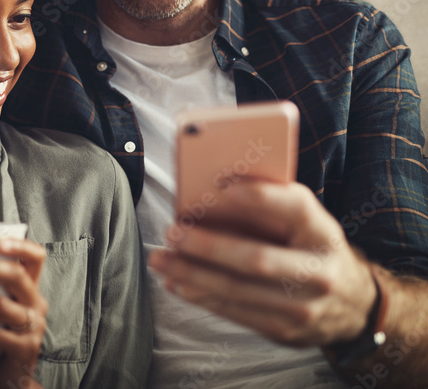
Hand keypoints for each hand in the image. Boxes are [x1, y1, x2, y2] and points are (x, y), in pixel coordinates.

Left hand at [148, 180, 376, 346]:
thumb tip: (213, 192)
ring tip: (160, 259)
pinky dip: (200, 296)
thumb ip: (272, 208)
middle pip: (256, 258)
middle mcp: (319, 272)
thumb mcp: (307, 224)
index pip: (298, 209)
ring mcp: (304, 307)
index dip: (262, 197)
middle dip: (208, 246)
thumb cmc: (312, 249)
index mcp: (324, 234)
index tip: (224, 185)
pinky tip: (176, 283)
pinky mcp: (285, 330)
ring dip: (191, 274)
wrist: (354, 305)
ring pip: (237, 290)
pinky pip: (235, 312)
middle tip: (172, 232)